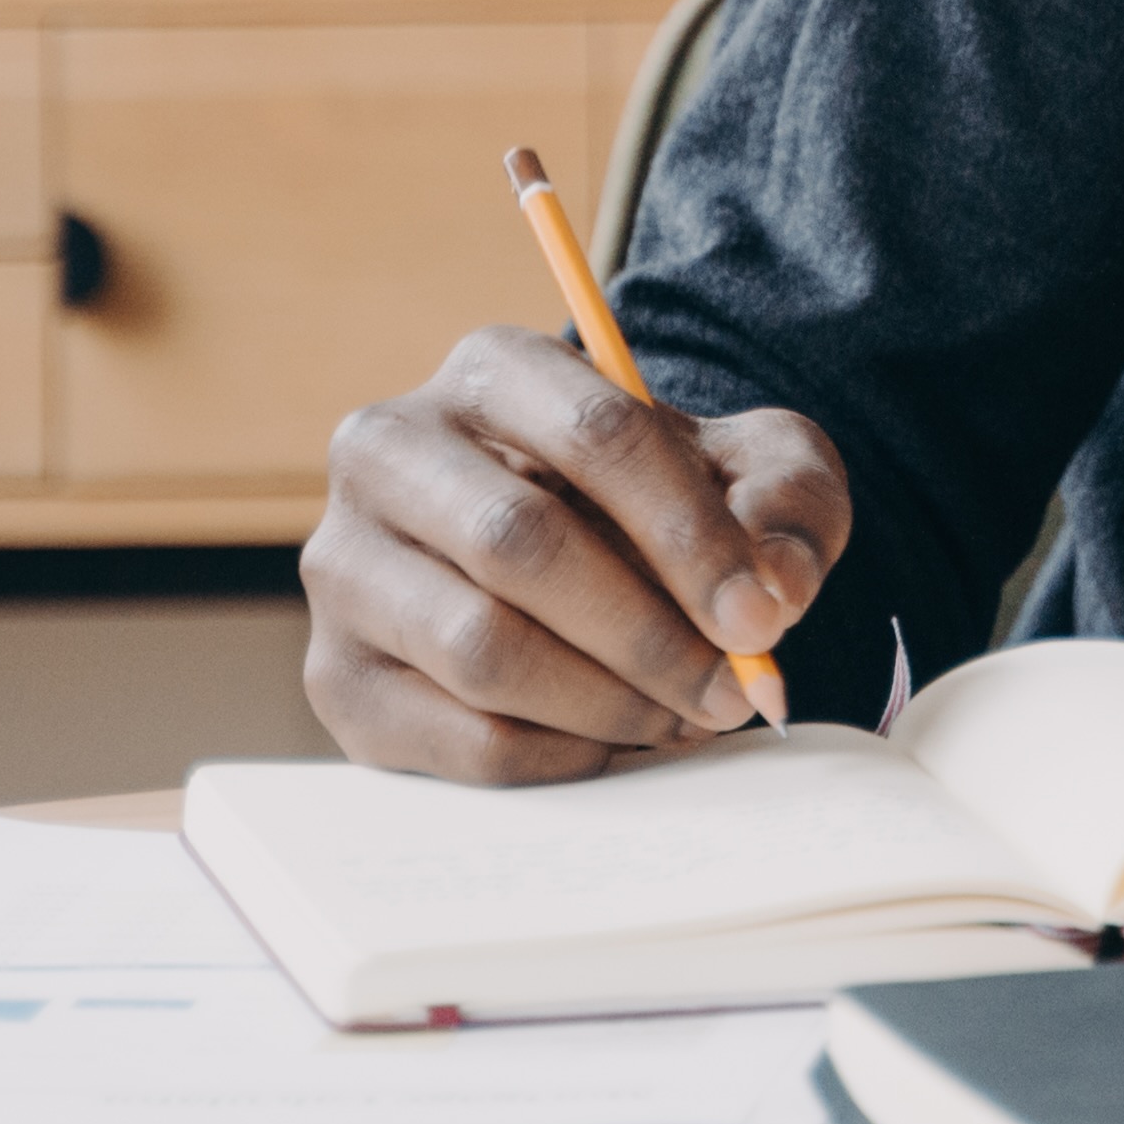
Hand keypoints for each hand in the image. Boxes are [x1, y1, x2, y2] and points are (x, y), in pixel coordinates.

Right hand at [301, 325, 848, 781]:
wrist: (569, 564)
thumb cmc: (660, 505)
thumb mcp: (749, 472)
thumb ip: (786, 502)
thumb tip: (776, 585)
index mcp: (492, 368)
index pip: (594, 432)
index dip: (689, 533)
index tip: (761, 615)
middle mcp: (389, 450)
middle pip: (520, 542)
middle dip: (650, 633)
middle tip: (732, 691)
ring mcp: (345, 565)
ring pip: (482, 648)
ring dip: (609, 702)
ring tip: (682, 716)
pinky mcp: (337, 676)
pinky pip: (460, 737)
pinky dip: (560, 754)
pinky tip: (613, 739)